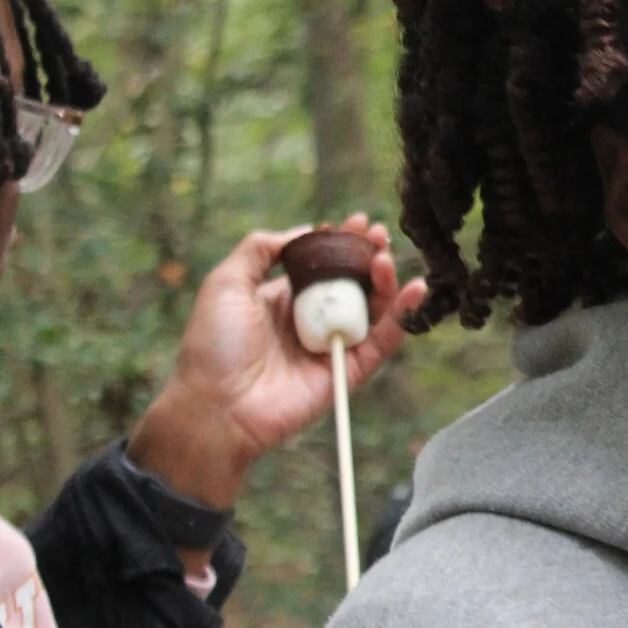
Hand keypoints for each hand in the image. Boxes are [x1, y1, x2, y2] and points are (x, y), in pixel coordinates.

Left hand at [127, 216, 426, 513]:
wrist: (217, 405)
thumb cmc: (213, 345)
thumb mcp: (225, 283)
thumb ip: (258, 250)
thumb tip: (302, 231)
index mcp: (282, 298)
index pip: (321, 264)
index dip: (339, 242)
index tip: (355, 222)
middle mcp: (311, 320)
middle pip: (351, 282)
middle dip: (367, 255)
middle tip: (378, 233)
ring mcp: (333, 345)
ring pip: (372, 308)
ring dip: (385, 280)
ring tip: (385, 257)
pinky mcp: (351, 370)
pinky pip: (383, 341)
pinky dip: (403, 316)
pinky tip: (414, 289)